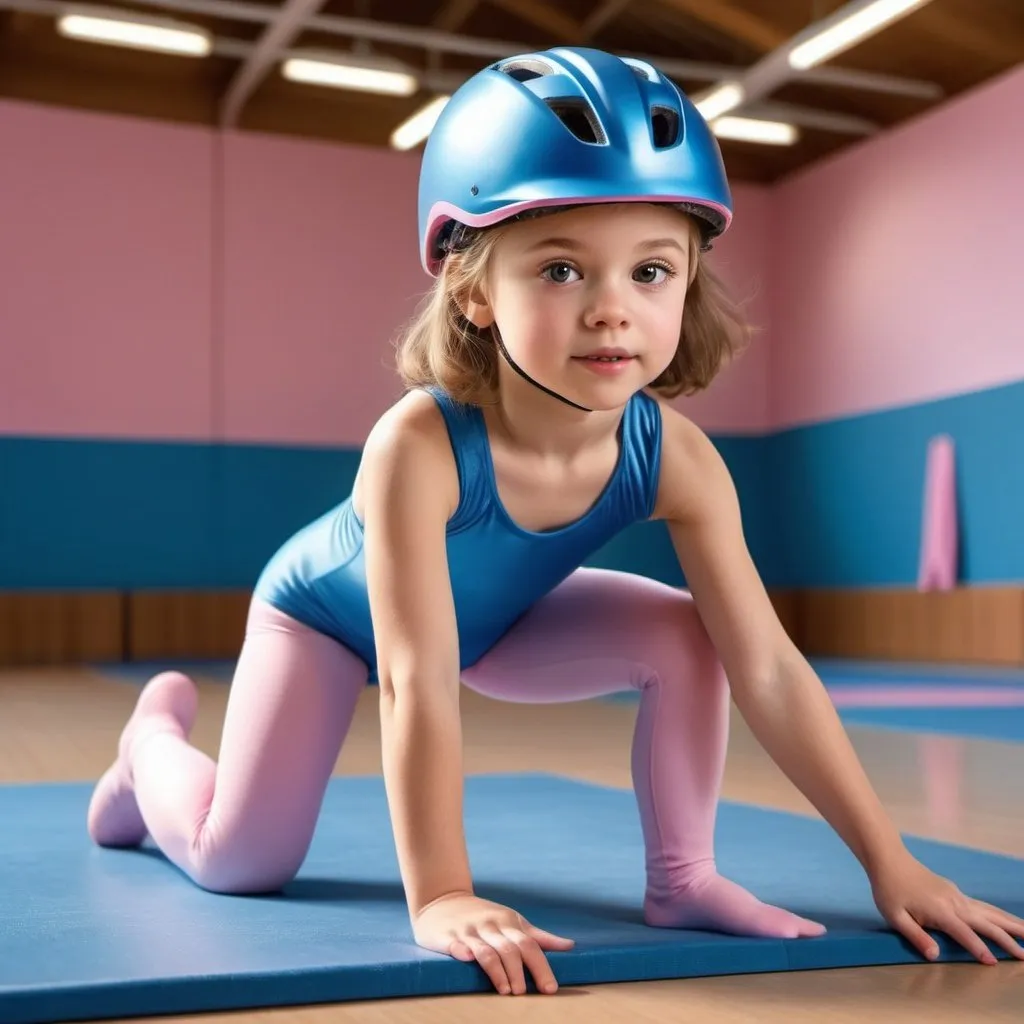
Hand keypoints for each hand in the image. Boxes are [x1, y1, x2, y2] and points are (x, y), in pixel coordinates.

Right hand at [412, 892, 574, 994]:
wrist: (444, 899)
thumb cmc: (484, 915)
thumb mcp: (512, 921)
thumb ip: (539, 936)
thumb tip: (570, 946)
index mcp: (508, 922)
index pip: (530, 945)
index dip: (541, 967)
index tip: (550, 989)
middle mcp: (491, 926)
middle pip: (510, 949)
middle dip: (519, 972)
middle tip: (524, 994)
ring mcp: (469, 931)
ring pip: (486, 951)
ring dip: (497, 971)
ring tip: (505, 991)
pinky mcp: (448, 936)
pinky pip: (456, 944)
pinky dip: (462, 951)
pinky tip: (466, 958)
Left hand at [871, 850, 1023, 964]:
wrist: (889, 859)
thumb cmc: (889, 890)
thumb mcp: (895, 916)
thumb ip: (916, 937)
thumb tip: (935, 957)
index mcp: (940, 910)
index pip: (964, 933)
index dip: (978, 948)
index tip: (994, 963)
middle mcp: (954, 901)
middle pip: (986, 922)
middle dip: (1008, 938)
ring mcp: (956, 895)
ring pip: (989, 911)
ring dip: (1010, 923)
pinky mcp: (955, 892)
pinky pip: (982, 905)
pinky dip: (998, 914)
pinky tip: (1005, 920)